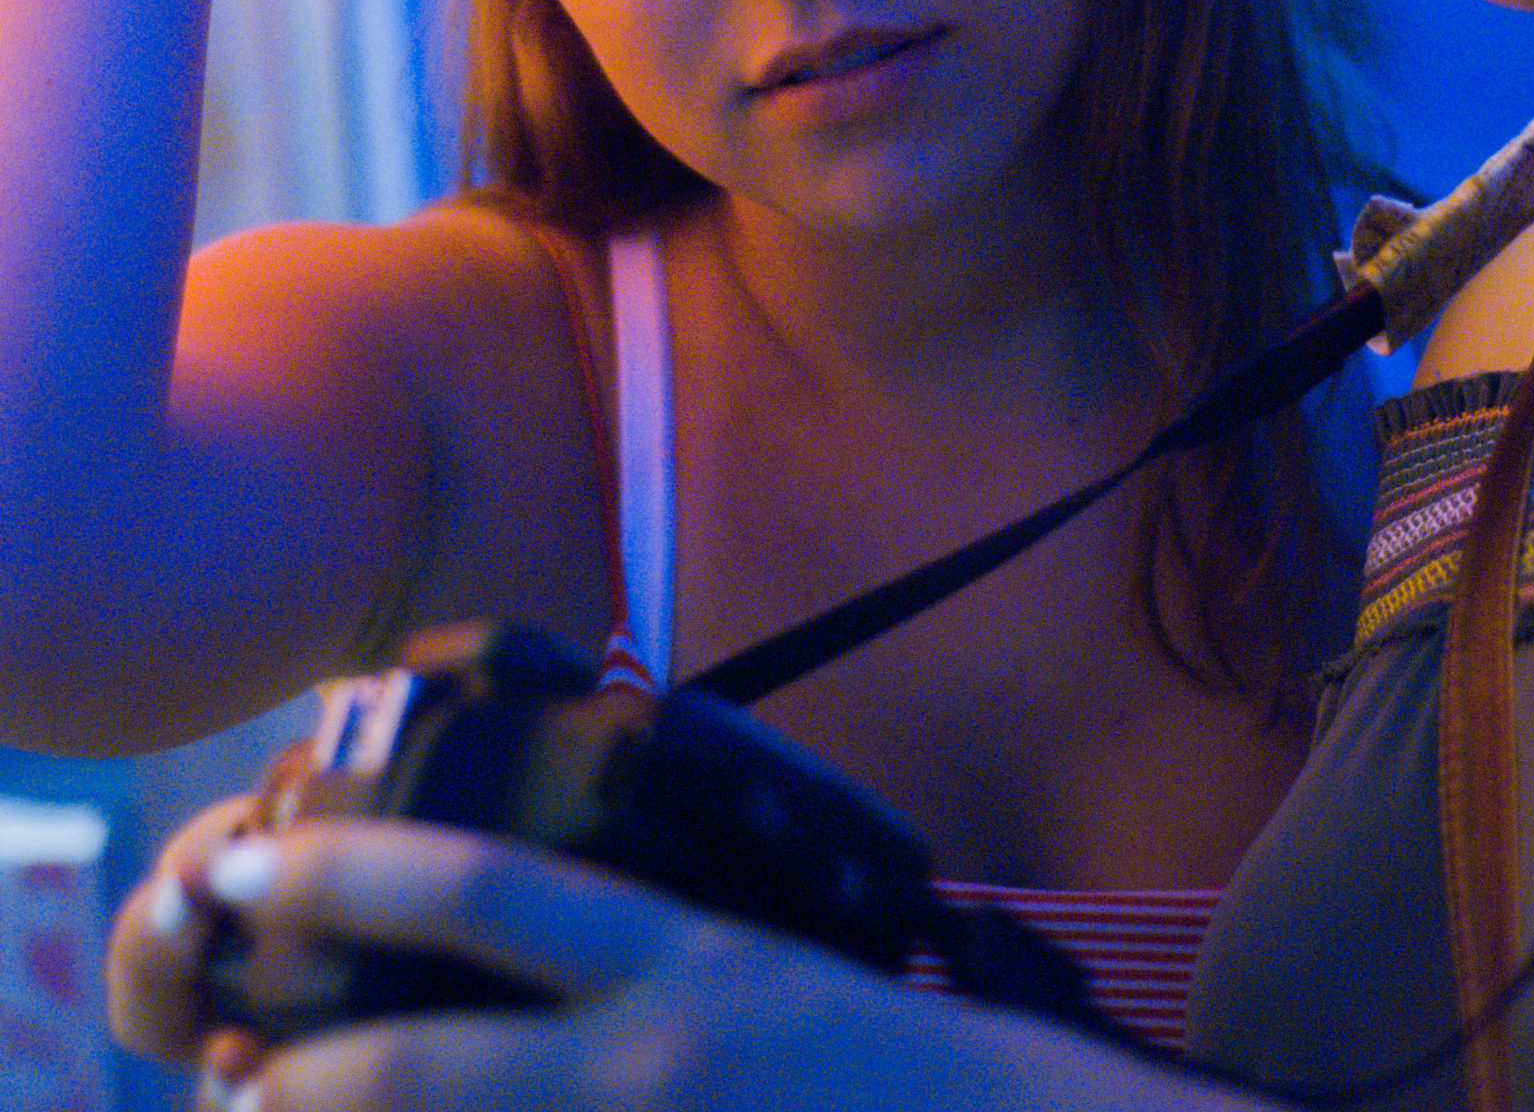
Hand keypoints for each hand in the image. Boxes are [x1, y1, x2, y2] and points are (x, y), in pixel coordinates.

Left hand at [111, 820, 1245, 1111]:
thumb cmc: (896, 1069)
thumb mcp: (768, 968)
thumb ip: (643, 957)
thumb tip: (518, 942)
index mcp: (683, 967)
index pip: (483, 895)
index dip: (349, 876)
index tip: (247, 866)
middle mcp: (655, 1063)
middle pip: (428, 1072)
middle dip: (302, 1081)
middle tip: (224, 1076)